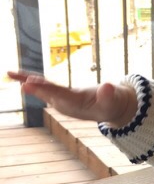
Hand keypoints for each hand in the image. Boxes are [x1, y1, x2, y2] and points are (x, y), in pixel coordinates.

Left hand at [7, 71, 136, 128]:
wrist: (109, 110)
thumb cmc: (112, 104)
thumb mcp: (113, 100)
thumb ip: (110, 95)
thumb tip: (108, 87)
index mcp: (77, 104)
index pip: (61, 95)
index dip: (47, 90)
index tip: (33, 84)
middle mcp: (65, 104)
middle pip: (48, 94)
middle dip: (36, 88)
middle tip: (22, 83)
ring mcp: (61, 101)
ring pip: (42, 90)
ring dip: (27, 82)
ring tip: (11, 74)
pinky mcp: (59, 96)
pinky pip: (43, 87)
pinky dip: (31, 81)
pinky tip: (18, 76)